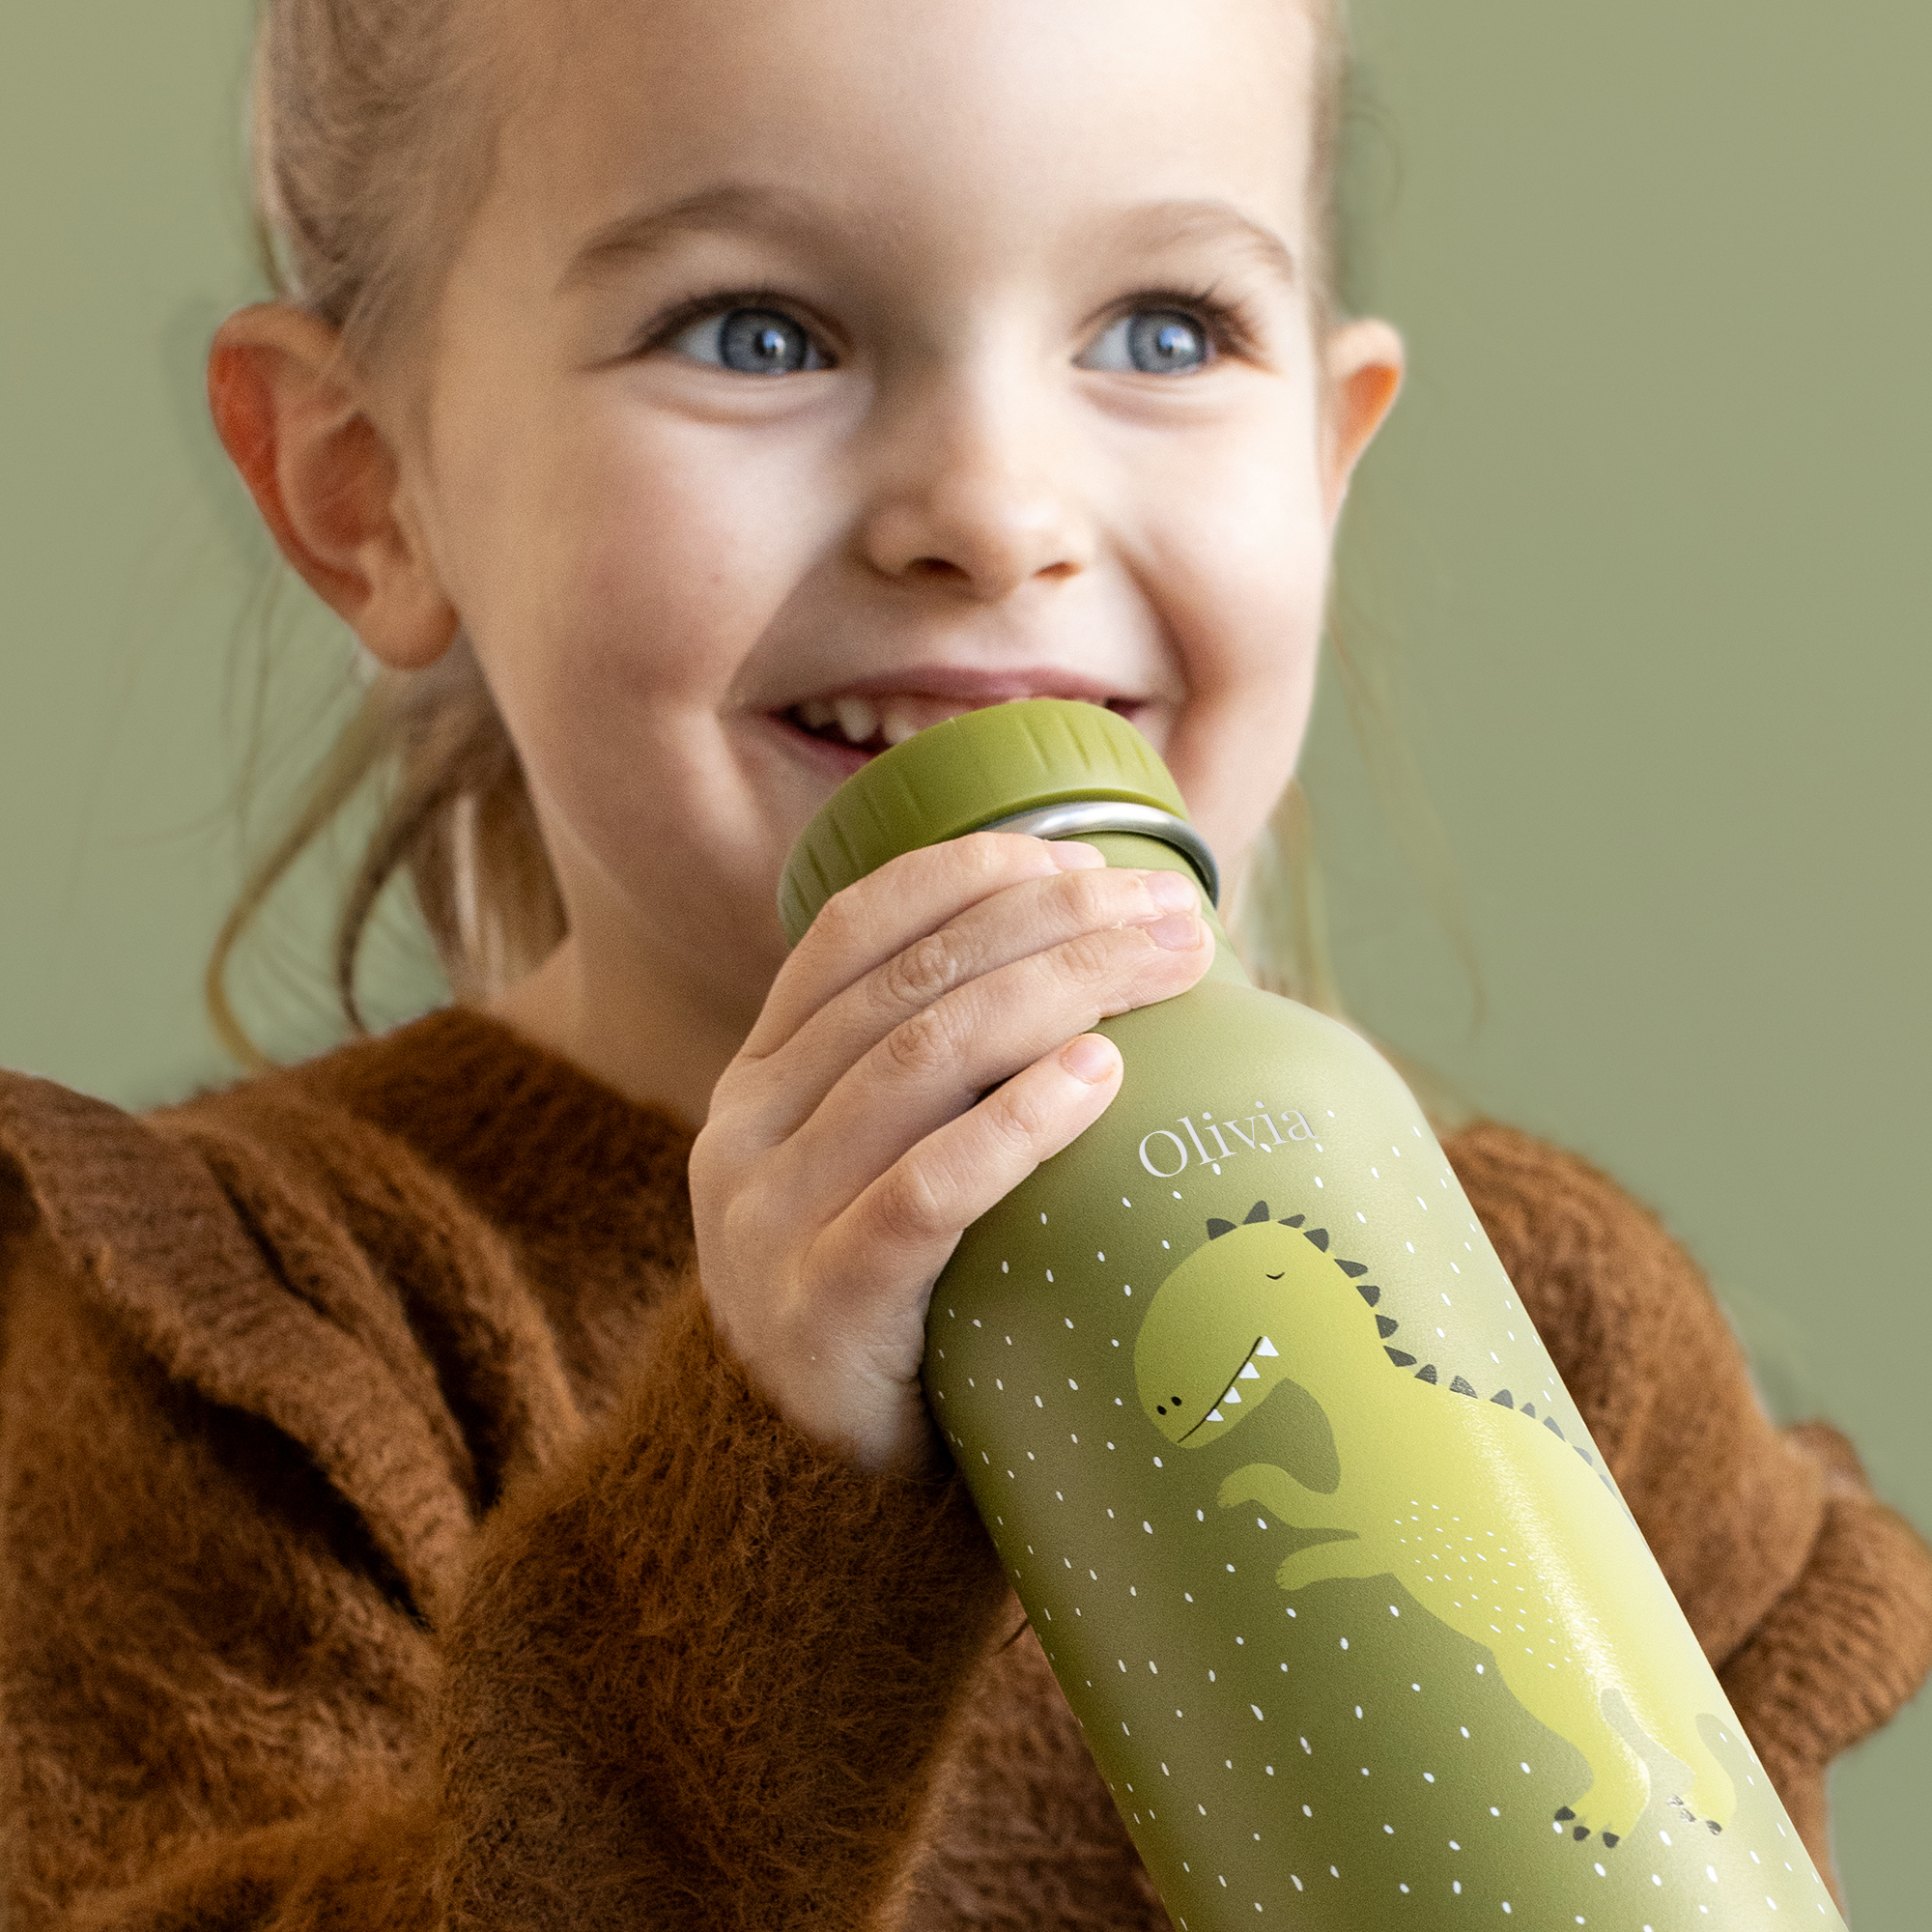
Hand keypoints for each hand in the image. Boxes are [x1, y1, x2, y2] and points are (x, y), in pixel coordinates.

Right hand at [688, 835, 1211, 1473]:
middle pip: (911, 981)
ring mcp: (772, 1220)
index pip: (852, 929)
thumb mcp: (880, 1175)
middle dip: (1053, 925)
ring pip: (920, 1063)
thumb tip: (1110, 982)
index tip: (1088, 862)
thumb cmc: (895, 1316)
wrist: (808, 1505)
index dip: (969, 875)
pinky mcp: (820, 1312)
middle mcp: (747, 1130)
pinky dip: (1016, 1126)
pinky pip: (923, 1194)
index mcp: (760, 1079)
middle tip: (1173, 916)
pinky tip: (1099, 1078)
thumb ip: (941, 1087)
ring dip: (1059, 995)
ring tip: (1167, 971)